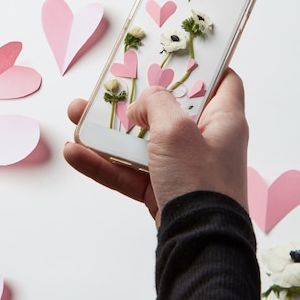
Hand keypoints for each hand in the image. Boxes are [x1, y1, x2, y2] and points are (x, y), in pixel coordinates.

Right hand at [64, 69, 248, 224]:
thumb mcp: (177, 130)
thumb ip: (157, 103)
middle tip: (110, 86)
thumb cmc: (200, 182)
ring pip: (142, 142)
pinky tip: (76, 153)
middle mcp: (205, 142)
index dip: (205, 66)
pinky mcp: (163, 191)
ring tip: (76, 115)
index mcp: (223, 121)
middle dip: (135, 98)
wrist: (199, 243)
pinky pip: (131, 173)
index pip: (223, 82)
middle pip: (170, 111)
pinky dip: (105, 164)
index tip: (177, 56)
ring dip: (109, 131)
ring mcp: (183, 169)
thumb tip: (142, 106)